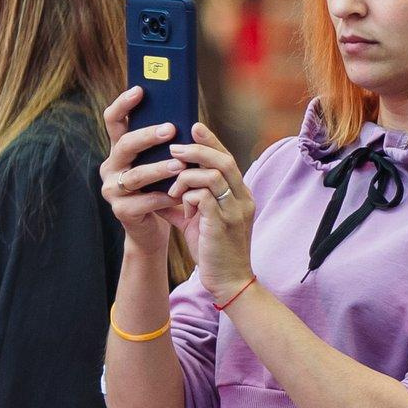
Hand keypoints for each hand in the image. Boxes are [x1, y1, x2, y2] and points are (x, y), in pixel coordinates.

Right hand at [100, 87, 187, 244]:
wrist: (152, 227)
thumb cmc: (161, 188)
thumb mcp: (161, 163)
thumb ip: (166, 145)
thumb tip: (189, 118)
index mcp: (120, 150)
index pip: (114, 121)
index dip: (123, 104)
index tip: (139, 90)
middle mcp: (111, 167)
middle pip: (124, 145)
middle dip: (147, 136)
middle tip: (170, 129)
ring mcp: (112, 189)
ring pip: (134, 175)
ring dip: (158, 168)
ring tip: (180, 165)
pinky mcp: (121, 211)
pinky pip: (142, 202)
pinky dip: (162, 197)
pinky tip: (178, 194)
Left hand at [168, 124, 253, 295]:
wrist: (228, 280)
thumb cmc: (214, 250)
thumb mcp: (201, 220)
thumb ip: (189, 201)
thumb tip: (164, 185)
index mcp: (240, 194)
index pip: (228, 158)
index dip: (211, 141)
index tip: (194, 127)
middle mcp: (242, 199)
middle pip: (223, 161)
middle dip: (197, 150)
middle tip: (174, 148)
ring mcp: (234, 211)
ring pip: (212, 176)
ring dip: (186, 176)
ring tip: (172, 185)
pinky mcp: (222, 224)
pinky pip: (203, 197)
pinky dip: (187, 194)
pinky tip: (178, 202)